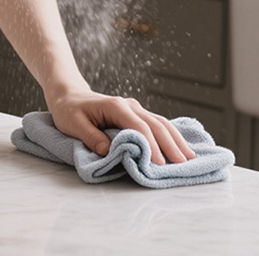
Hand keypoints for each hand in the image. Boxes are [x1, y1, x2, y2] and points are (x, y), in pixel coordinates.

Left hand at [46, 88, 196, 164]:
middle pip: (155, 123)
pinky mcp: (136, 114)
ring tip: (189, 157)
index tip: (158, 163)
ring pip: (160, 122)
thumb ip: (90, 137)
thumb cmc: (69, 110)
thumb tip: (106, 151)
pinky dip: (170, 134)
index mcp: (115, 106)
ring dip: (175, 139)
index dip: (150, 144)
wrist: (69, 95)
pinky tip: (179, 145)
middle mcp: (129, 105)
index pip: (138, 126)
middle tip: (181, 164)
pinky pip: (157, 123)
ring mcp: (134, 108)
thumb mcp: (73, 124)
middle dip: (170, 144)